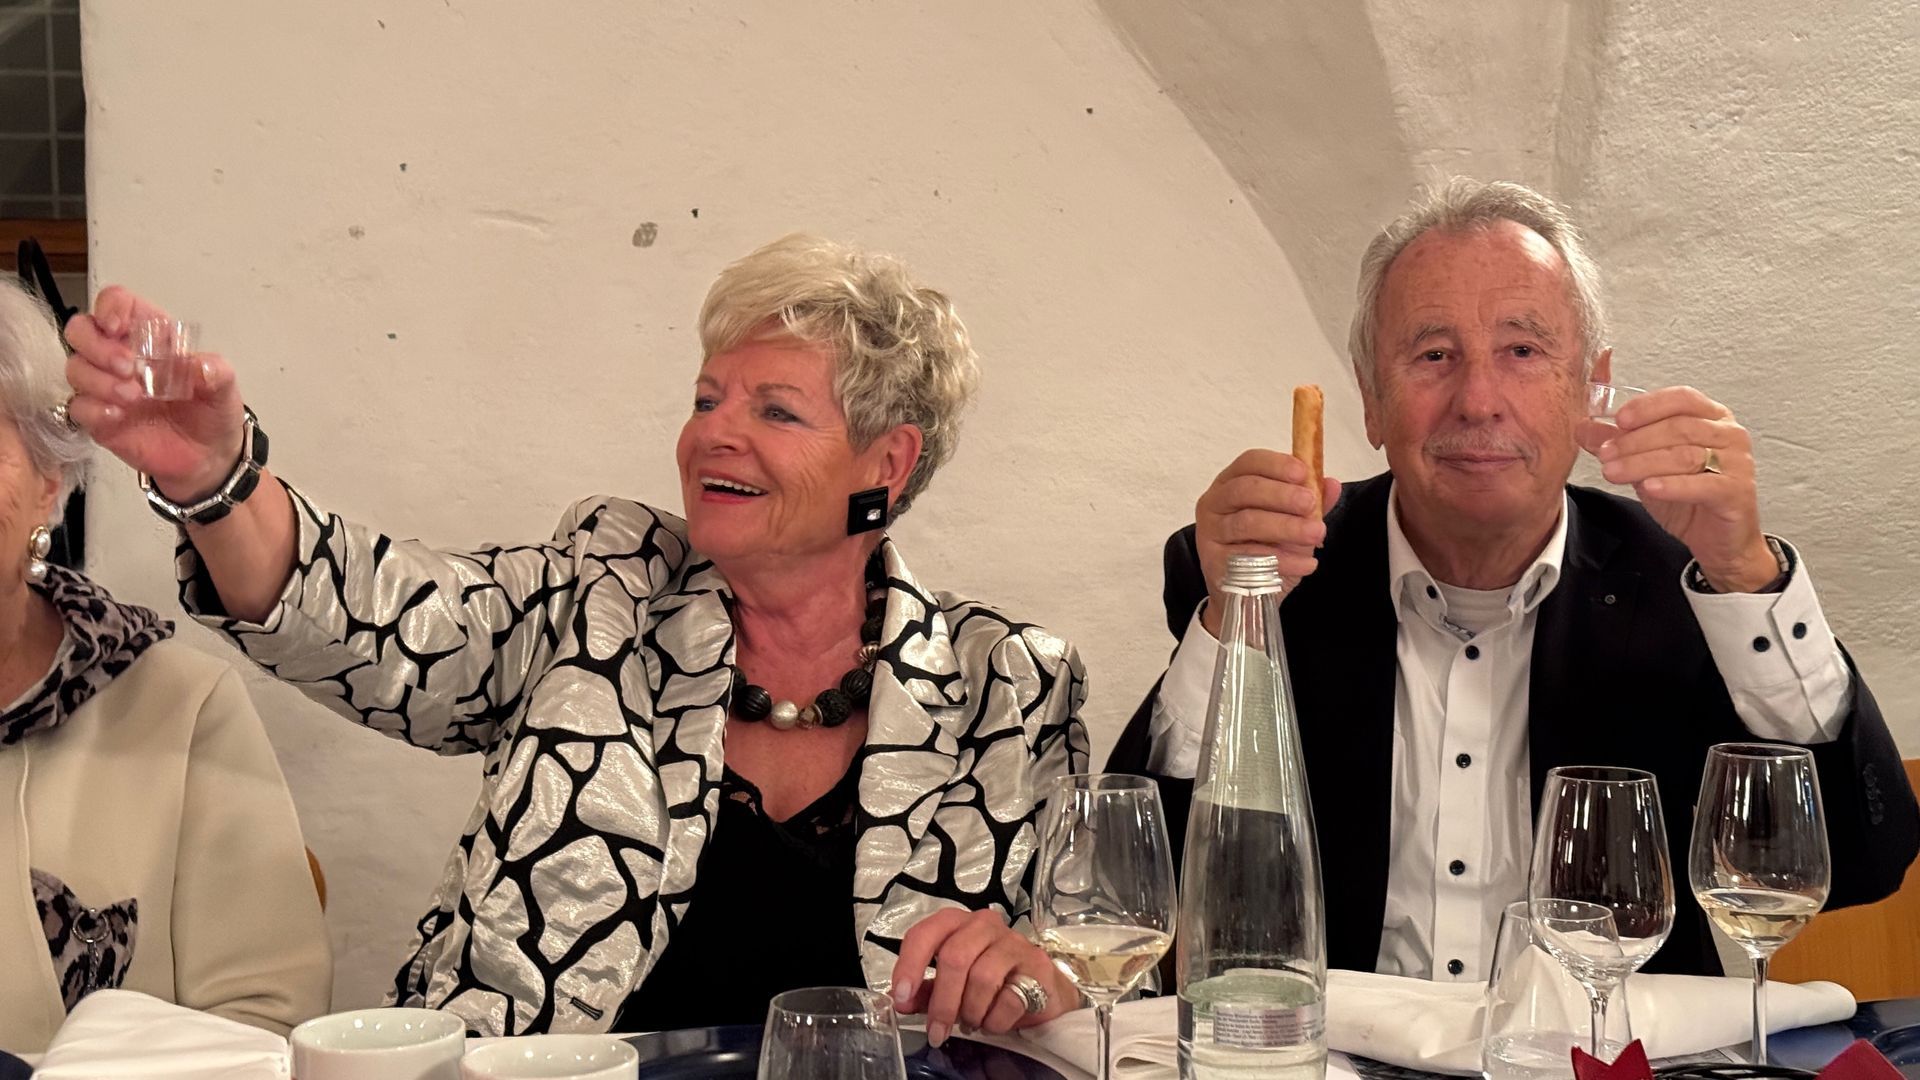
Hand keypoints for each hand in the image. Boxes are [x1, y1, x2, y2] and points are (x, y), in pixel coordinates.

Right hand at [63, 286, 246, 502]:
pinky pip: (78, 407)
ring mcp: (106, 386)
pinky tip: (118, 415)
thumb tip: (200, 366)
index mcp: (151, 337)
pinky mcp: (100, 418)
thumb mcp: (224, 388)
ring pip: (76, 368)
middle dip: (97, 345)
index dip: (110, 307)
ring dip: (99, 379)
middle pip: (82, 330)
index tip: (118, 327)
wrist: (209, 457)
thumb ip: (216, 372)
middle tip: (128, 367)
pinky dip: (93, 408)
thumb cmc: (211, 412)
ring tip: (134, 397)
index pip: (117, 303)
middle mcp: (122, 356)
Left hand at [890, 908, 1076, 1046]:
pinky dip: (995, 1020)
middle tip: (937, 1031)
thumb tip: (901, 1002)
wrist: (1042, 989)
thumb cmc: (992, 981)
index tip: (901, 998)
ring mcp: (1013, 942)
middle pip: (955, 957)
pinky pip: (1009, 998)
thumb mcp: (952, 985)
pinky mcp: (1037, 965)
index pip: (925, 933)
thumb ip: (925, 990)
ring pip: (982, 978)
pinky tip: (992, 1023)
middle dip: (943, 1002)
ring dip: (971, 1011)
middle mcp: (984, 924)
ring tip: (972, 1023)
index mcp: (956, 923)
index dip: (909, 966)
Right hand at [1194, 449, 1341, 634]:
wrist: (1246, 594)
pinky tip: (1306, 563)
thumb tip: (1331, 484)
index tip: (1304, 473)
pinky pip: (1248, 556)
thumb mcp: (1292, 522)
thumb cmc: (1266, 549)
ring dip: (1287, 527)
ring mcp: (1210, 532)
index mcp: (1231, 483)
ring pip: (1247, 522)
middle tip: (1310, 504)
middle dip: (1282, 495)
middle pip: (1245, 489)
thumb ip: (1309, 504)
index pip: (1249, 462)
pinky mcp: (1213, 561)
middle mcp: (1214, 503)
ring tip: (1317, 535)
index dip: (1276, 464)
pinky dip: (1283, 559)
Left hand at [1585, 386, 1777, 591]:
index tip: (1617, 419)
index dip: (1647, 406)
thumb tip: (1583, 427)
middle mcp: (1729, 434)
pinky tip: (1648, 487)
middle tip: (1604, 453)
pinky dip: (1672, 485)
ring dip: (1643, 463)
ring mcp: (1737, 462)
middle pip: (1679, 427)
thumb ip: (1619, 443)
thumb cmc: (1688, 498)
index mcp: (1711, 417)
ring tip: (1613, 472)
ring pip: (1685, 455)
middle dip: (1635, 441)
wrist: (1717, 540)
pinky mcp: (1738, 491)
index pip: (1681, 399)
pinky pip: (1703, 484)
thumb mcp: (1647, 466)